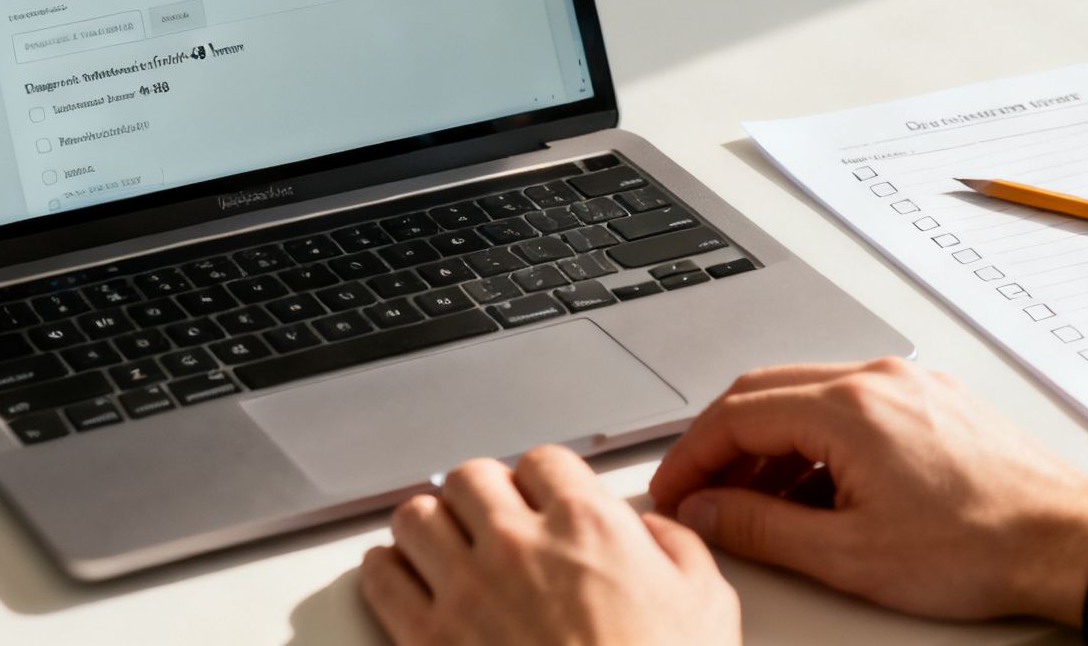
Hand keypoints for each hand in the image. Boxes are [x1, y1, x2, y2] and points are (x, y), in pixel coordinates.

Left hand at [360, 445, 740, 645]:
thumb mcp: (706, 603)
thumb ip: (676, 548)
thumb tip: (652, 532)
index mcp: (587, 526)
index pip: (542, 460)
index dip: (541, 479)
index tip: (539, 496)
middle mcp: (519, 546)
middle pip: (470, 477)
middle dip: (480, 494)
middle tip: (488, 516)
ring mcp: (467, 591)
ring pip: (417, 516)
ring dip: (430, 525)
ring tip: (441, 541)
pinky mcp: (428, 640)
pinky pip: (382, 579)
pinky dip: (386, 571)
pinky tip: (401, 576)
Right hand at [648, 358, 1087, 625]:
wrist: (1068, 540)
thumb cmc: (980, 546)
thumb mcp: (849, 555)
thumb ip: (761, 528)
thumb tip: (706, 512)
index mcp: (848, 407)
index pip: (735, 415)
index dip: (690, 457)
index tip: (671, 491)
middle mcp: (876, 379)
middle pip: (763, 393)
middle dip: (720, 445)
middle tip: (697, 494)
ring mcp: (908, 384)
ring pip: (807, 399)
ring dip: (769, 447)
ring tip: (756, 508)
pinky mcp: (932, 400)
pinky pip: (850, 407)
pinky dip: (815, 444)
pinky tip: (817, 492)